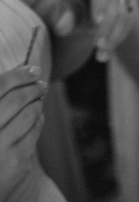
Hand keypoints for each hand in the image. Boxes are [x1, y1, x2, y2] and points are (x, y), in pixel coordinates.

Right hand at [0, 65, 46, 200]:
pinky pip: (34, 132)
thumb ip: (0, 101)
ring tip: (38, 98)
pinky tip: (36, 116)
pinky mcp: (17, 162)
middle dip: (33, 87)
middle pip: (17, 99)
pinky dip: (38, 120)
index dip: (17, 75)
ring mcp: (0, 149)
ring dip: (37, 103)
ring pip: (29, 114)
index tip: (33, 69)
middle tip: (41, 83)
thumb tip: (18, 71)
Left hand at [35, 0, 137, 61]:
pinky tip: (106, 54)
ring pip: (126, 12)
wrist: (77, 19)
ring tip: (101, 54)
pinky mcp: (131, 3)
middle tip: (98, 45)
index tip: (96, 24)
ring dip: (115, 35)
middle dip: (108, 24)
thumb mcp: (59, 15)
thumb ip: (61, 18)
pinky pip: (130, 21)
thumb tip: (63, 27)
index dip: (100, 4)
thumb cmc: (66, 14)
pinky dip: (119, 38)